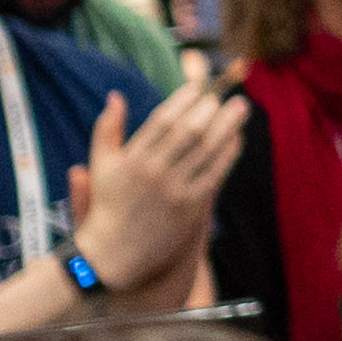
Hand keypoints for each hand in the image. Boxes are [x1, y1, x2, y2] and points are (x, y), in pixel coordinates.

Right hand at [82, 71, 244, 294]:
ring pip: (206, 150)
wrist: (113, 253)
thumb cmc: (108, 204)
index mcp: (132, 158)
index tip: (198, 88)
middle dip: (210, 109)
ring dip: (227, 126)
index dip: (183, 100)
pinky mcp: (189, 207)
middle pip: (189, 132)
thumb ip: (107, 129)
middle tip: (226, 94)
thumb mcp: (101, 165)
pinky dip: (228, 154)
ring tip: (241, 108)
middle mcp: (154, 172)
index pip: (162, 120)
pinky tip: (237, 138)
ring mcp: (173, 190)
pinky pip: (214, 174)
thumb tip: (117, 95)